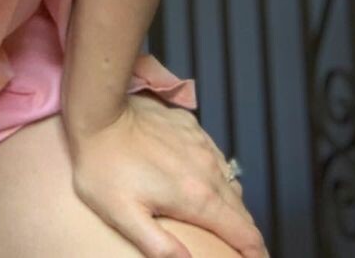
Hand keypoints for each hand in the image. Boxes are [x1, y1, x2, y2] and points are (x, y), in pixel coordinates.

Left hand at [67, 93, 267, 257]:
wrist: (98, 110)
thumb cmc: (103, 165)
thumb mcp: (123, 215)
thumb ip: (159, 246)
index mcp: (198, 197)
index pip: (245, 233)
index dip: (256, 254)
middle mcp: (208, 169)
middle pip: (241, 211)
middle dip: (244, 234)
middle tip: (238, 250)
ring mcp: (200, 144)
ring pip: (229, 182)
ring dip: (230, 204)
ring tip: (220, 220)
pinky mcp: (190, 126)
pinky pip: (213, 156)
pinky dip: (214, 174)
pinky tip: (198, 179)